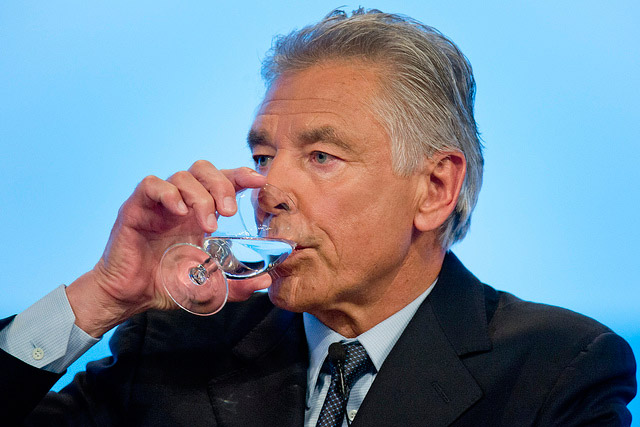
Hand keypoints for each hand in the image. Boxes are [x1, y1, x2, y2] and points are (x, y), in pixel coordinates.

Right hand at [66, 161, 267, 336]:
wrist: (131, 296)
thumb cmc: (167, 285)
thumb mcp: (210, 286)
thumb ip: (238, 285)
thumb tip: (267, 280)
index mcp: (200, 213)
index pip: (223, 181)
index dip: (241, 175)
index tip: (260, 181)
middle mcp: (181, 203)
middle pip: (204, 169)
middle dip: (222, 184)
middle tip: (230, 212)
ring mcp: (158, 203)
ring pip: (182, 175)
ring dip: (200, 196)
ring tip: (208, 225)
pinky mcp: (136, 207)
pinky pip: (151, 184)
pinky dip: (169, 193)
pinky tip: (179, 212)